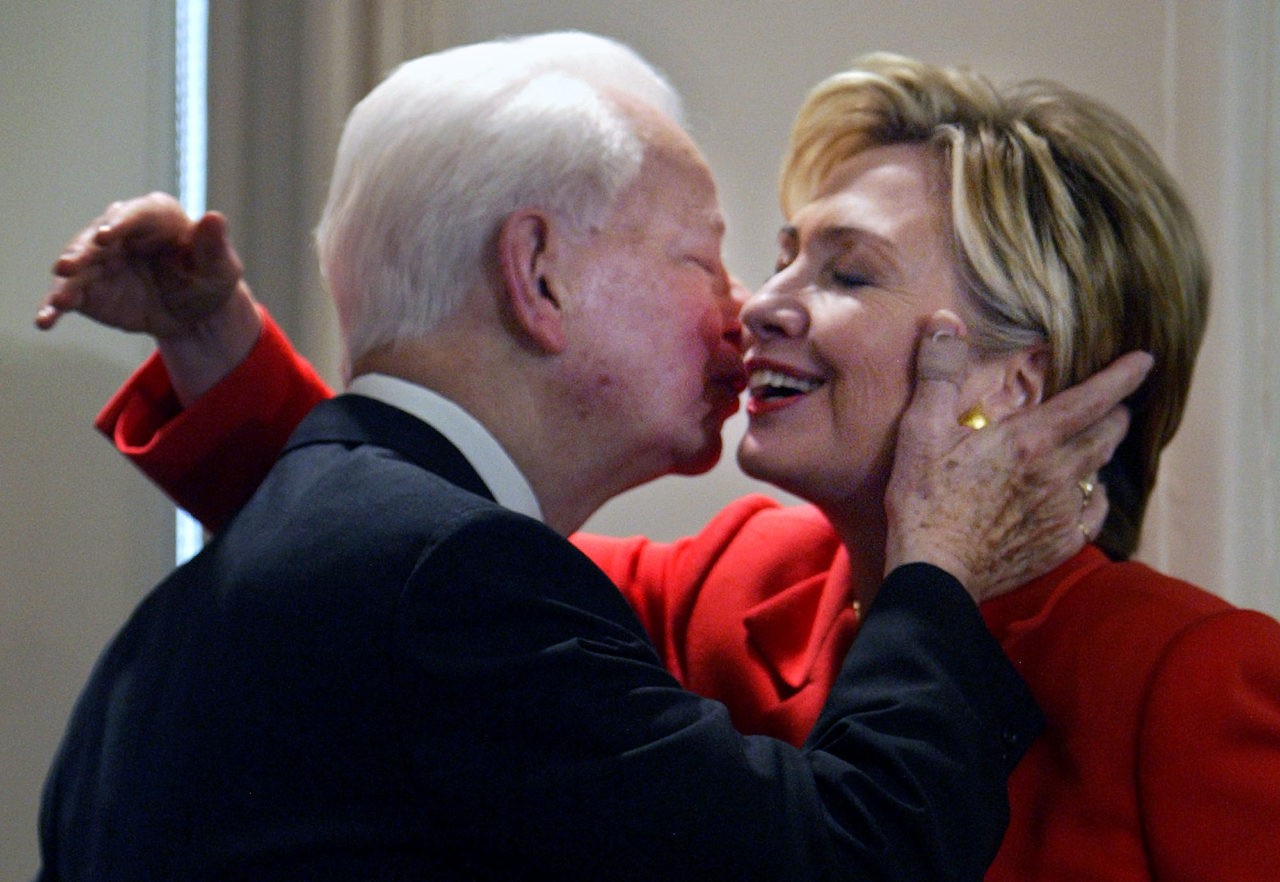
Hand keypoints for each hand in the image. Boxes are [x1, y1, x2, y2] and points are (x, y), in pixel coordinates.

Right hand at [36, 192, 262, 403]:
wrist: (193, 313)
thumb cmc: (208, 279)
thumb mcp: (220, 267)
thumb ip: (214, 245)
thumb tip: (214, 218)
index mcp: (155, 216)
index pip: (135, 216)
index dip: (119, 225)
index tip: (106, 238)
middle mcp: (120, 231)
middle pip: (95, 240)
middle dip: (81, 254)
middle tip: (68, 267)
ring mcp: (99, 258)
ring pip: (77, 267)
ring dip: (65, 282)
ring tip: (58, 301)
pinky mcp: (88, 287)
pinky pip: (68, 294)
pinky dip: (55, 307)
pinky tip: (45, 320)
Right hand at [884, 310, 1153, 603]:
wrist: (934, 573)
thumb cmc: (924, 500)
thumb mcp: (921, 429)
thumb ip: (938, 371)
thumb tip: (945, 321)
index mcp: (1030, 440)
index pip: (1092, 399)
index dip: (1122, 377)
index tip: (1144, 361)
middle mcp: (1058, 473)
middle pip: (1107, 435)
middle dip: (1115, 414)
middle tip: (1114, 404)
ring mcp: (1063, 512)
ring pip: (1101, 473)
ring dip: (1102, 452)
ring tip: (1096, 442)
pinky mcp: (1059, 545)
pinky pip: (1093, 515)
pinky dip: (1094, 499)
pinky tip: (1084, 496)